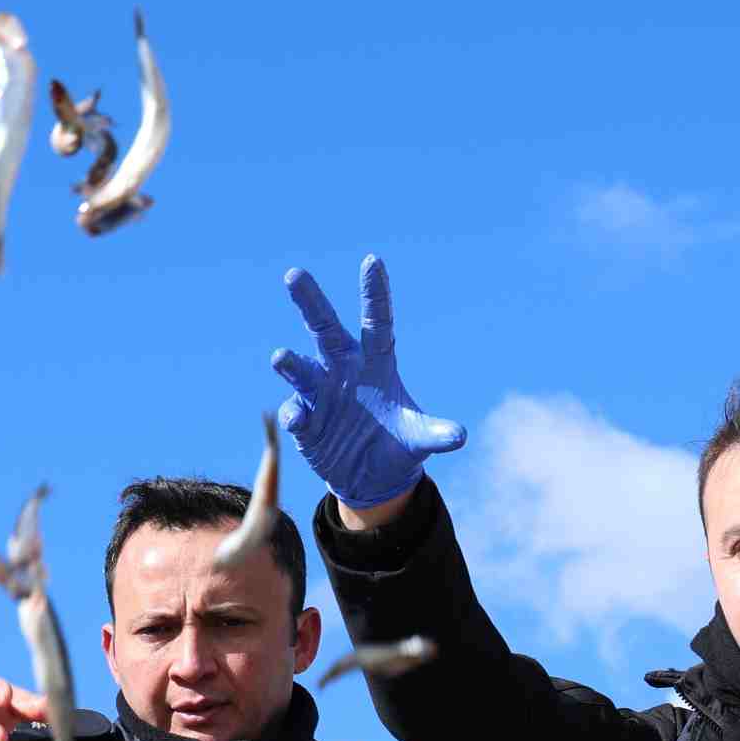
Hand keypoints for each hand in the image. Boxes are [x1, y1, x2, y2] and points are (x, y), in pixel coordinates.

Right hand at [270, 255, 467, 513]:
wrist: (371, 479)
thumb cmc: (397, 446)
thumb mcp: (419, 441)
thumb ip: (434, 434)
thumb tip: (459, 436)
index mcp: (375, 364)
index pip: (375, 323)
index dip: (374, 294)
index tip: (372, 261)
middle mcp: (343, 370)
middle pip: (324, 330)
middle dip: (310, 302)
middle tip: (293, 274)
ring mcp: (321, 394)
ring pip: (302, 369)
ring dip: (291, 363)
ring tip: (280, 357)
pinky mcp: (305, 422)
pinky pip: (296, 412)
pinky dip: (294, 414)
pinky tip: (298, 419)